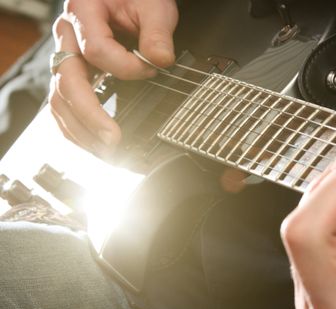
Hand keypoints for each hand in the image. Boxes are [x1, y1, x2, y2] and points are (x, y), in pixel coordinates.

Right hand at [49, 0, 177, 153]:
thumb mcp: (153, 5)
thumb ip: (157, 32)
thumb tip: (161, 60)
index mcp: (82, 14)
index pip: (97, 51)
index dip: (127, 67)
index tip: (152, 70)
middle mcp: (67, 37)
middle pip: (68, 83)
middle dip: (91, 116)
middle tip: (113, 141)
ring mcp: (67, 57)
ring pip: (59, 100)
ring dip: (81, 131)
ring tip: (105, 153)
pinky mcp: (73, 73)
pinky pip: (64, 104)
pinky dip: (76, 128)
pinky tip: (93, 144)